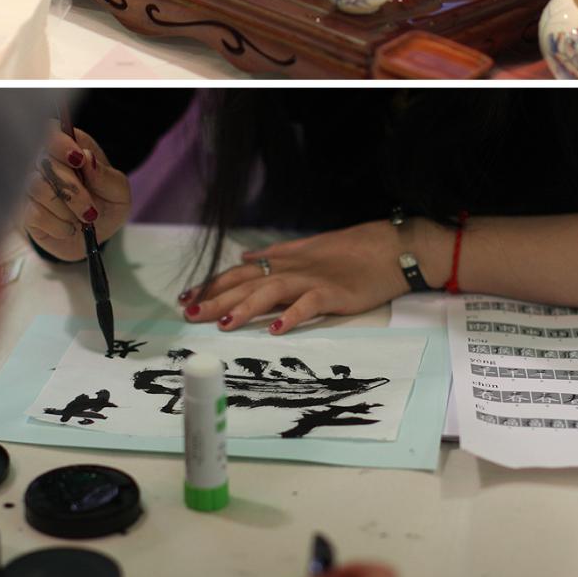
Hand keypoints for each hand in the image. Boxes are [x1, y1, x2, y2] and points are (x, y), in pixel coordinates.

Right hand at [23, 124, 131, 260]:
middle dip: (72, 188)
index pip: (52, 131)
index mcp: (70, 148)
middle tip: (91, 209)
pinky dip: (57, 225)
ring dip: (66, 208)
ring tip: (85, 219)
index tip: (78, 159)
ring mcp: (32, 187)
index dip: (60, 143)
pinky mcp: (25, 211)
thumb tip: (87, 158)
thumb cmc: (107, 205)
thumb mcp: (119, 191)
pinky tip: (69, 228)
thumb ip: (106, 175)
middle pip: (44, 161)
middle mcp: (46, 163)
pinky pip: (33, 213)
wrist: (96, 236)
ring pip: (38, 187)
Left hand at [180, 218, 452, 332]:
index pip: (241, 272)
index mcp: (286, 261)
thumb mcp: (310, 249)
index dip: (213, 285)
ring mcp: (313, 280)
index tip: (186, 297)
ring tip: (223, 323)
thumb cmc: (353, 250)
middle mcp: (294, 268)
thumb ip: (278, 255)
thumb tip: (248, 258)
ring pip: (272, 291)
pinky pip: (309, 304)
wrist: (391, 246)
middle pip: (248, 283)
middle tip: (188, 314)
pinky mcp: (334, 293)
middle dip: (216, 299)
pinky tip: (276, 329)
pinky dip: (293, 315)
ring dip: (246, 307)